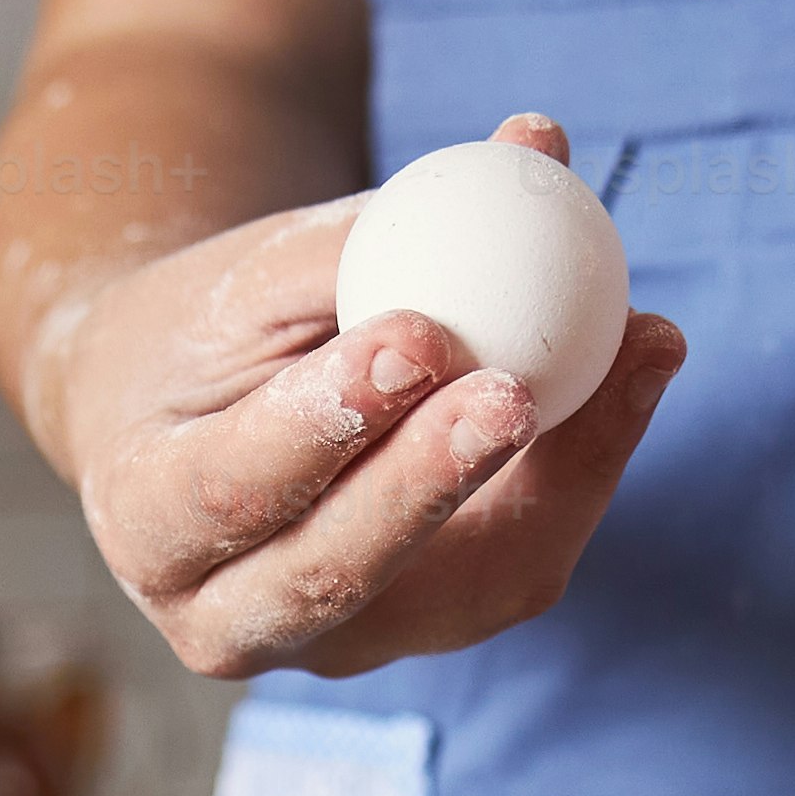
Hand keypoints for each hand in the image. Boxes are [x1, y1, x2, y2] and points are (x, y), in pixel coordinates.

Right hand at [29, 113, 684, 675]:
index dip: (328, 423)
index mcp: (152, 526)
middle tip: (517, 389)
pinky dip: (590, 465)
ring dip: (565, 468)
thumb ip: (368, 229)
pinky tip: (642, 362)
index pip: (236, 488)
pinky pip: (527, 561)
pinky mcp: (434, 627)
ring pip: (468, 584)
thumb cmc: (209, 332)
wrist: (193, 429)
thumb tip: (532, 150)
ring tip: (640, 342)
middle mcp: (232, 620)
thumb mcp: (249, 273)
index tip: (415, 336)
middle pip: (340, 571)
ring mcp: (341, 645)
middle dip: (436, 480)